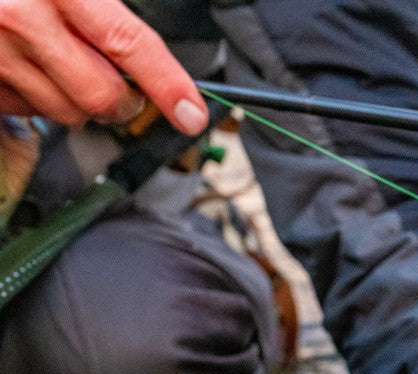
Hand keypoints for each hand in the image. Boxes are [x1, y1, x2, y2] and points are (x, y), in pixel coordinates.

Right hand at [0, 0, 207, 133]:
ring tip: (60, 64)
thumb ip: (99, 8)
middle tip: (123, 88)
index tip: (193, 113)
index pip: (129, 44)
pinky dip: (34, 97)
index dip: (168, 84)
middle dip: (122, 101)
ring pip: (63, 111)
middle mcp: (18, 18)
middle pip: (100, 95)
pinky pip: (22, 109)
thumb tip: (141, 56)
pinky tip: (23, 67)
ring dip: (76, 101)